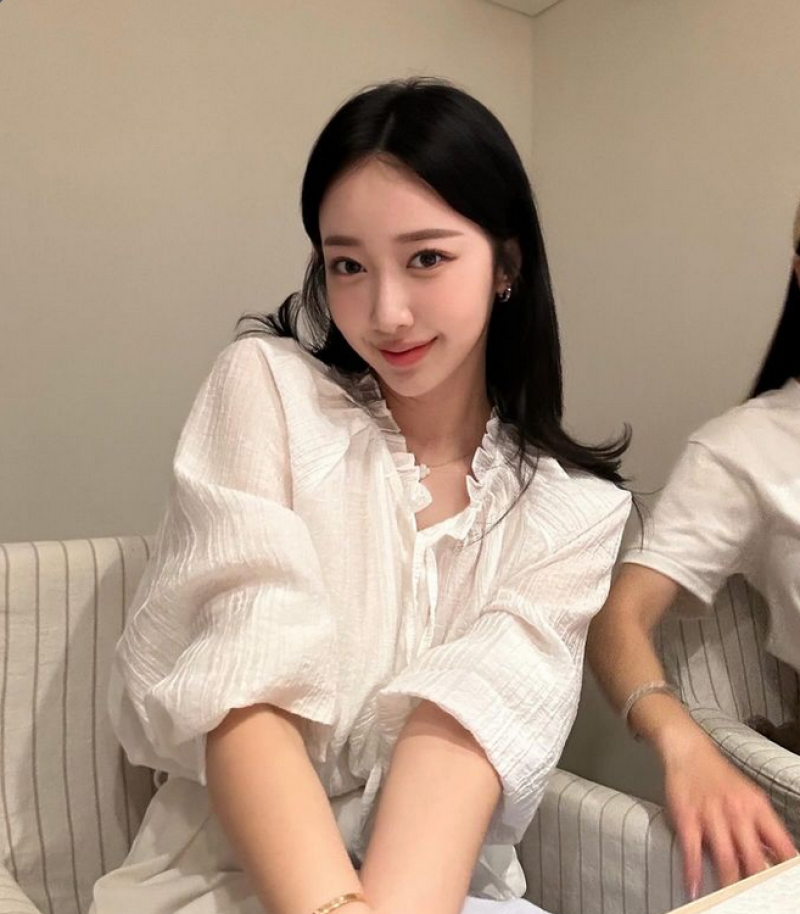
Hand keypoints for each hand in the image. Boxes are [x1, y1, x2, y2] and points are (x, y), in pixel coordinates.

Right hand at [661, 729, 796, 897]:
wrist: (690, 751)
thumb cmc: (720, 778)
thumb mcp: (750, 798)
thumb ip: (763, 830)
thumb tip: (777, 861)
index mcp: (758, 809)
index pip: (782, 848)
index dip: (787, 873)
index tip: (785, 891)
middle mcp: (738, 812)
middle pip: (754, 859)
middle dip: (758, 886)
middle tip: (758, 901)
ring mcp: (711, 815)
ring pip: (726, 859)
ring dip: (729, 886)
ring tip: (730, 902)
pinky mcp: (686, 816)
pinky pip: (691, 849)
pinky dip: (693, 872)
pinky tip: (693, 887)